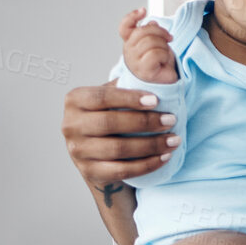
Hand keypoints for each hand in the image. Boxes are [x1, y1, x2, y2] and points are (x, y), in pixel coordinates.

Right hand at [62, 83, 178, 185]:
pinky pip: (122, 170)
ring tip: (174, 140)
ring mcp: (78, 151)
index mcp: (75, 101)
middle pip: (109, 123)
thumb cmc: (112, 117)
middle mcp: (71, 125)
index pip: (101, 97)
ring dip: (151, 145)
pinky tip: (165, 157)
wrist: (98, 154)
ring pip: (117, 149)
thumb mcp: (114, 97)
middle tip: (172, 120)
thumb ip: (128, 83)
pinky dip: (147, 164)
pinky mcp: (90, 171)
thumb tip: (157, 73)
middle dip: (145, 122)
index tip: (156, 100)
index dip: (129, 98)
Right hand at [118, 8, 177, 83]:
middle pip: (141, 31)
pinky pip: (155, 54)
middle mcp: (128, 52)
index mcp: (130, 43)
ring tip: (166, 53)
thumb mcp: (158, 43)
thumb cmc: (162, 63)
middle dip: (160, 32)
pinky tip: (164, 62)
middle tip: (169, 38)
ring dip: (164, 46)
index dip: (132, 17)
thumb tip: (151, 23)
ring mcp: (134, 62)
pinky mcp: (143, 70)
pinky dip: (164, 55)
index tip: (143, 10)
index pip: (125, 27)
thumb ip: (151, 33)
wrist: (167, 82)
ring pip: (150, 42)